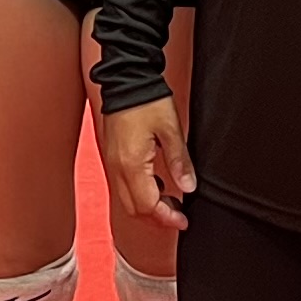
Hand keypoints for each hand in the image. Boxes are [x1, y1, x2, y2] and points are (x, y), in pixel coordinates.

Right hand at [101, 98, 193, 227]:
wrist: (126, 79)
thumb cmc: (147, 100)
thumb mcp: (171, 129)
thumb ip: (180, 161)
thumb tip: (188, 187)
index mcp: (132, 164)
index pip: (147, 205)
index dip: (166, 218)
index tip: (183, 221)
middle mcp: (117, 168)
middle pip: (134, 209)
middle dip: (156, 218)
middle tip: (178, 216)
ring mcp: (112, 162)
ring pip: (127, 200)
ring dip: (148, 207)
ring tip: (170, 201)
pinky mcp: (112, 156)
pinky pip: (122, 186)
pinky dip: (139, 193)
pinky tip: (156, 183)